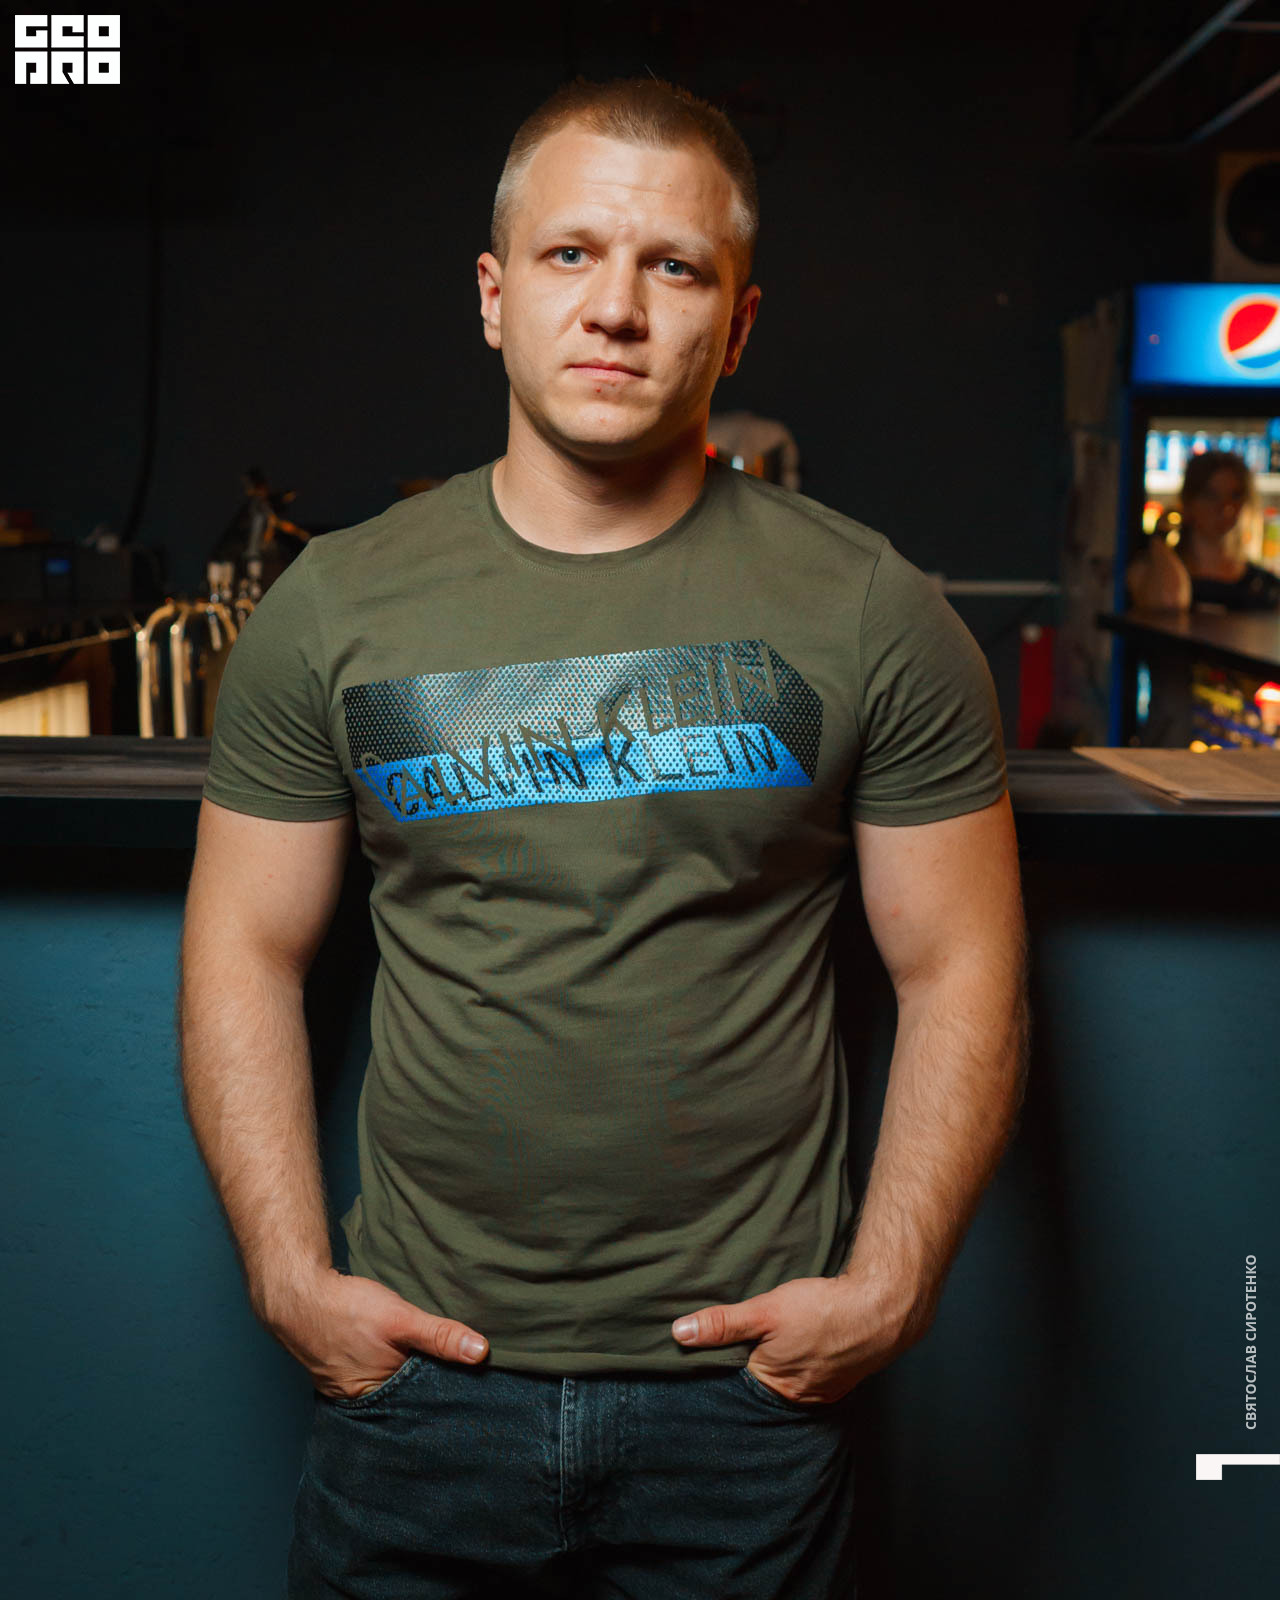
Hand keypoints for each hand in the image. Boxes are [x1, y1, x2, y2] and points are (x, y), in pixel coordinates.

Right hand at [261, 1267, 489, 1401]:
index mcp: (376, 1398)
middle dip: (427, 1386)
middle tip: (459, 1374)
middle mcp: (360, 1400)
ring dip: (406, 1374)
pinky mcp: (338, 1370)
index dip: (446, 1393)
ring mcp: (345, 1387)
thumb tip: (480, 1352)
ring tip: (431, 1362)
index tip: (472, 1384)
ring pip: (388, 1385)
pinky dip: (386, 1366)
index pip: (422, 1403)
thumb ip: (439, 1336)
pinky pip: (371, 1375)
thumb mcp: (400, 1319)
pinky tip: (396, 1354)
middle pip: (404, 1397)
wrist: (297, 1293)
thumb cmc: (347, 1309)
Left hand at [670, 1274, 916, 1405]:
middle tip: (743, 1341)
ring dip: (778, 1362)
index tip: (709, 1351)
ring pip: (787, 1379)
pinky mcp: (841, 1378)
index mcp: (775, 1388)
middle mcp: (798, 1398)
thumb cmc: (823, 1309)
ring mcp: (823, 1391)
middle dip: (749, 1365)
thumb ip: (723, 1324)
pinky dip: (802, 1361)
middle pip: (761, 1383)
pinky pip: (811, 1375)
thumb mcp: (765, 1311)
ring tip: (774, 1340)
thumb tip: (679, 1333)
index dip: (722, 1364)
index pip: (735, 1383)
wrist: (882, 1308)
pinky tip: (802, 1343)